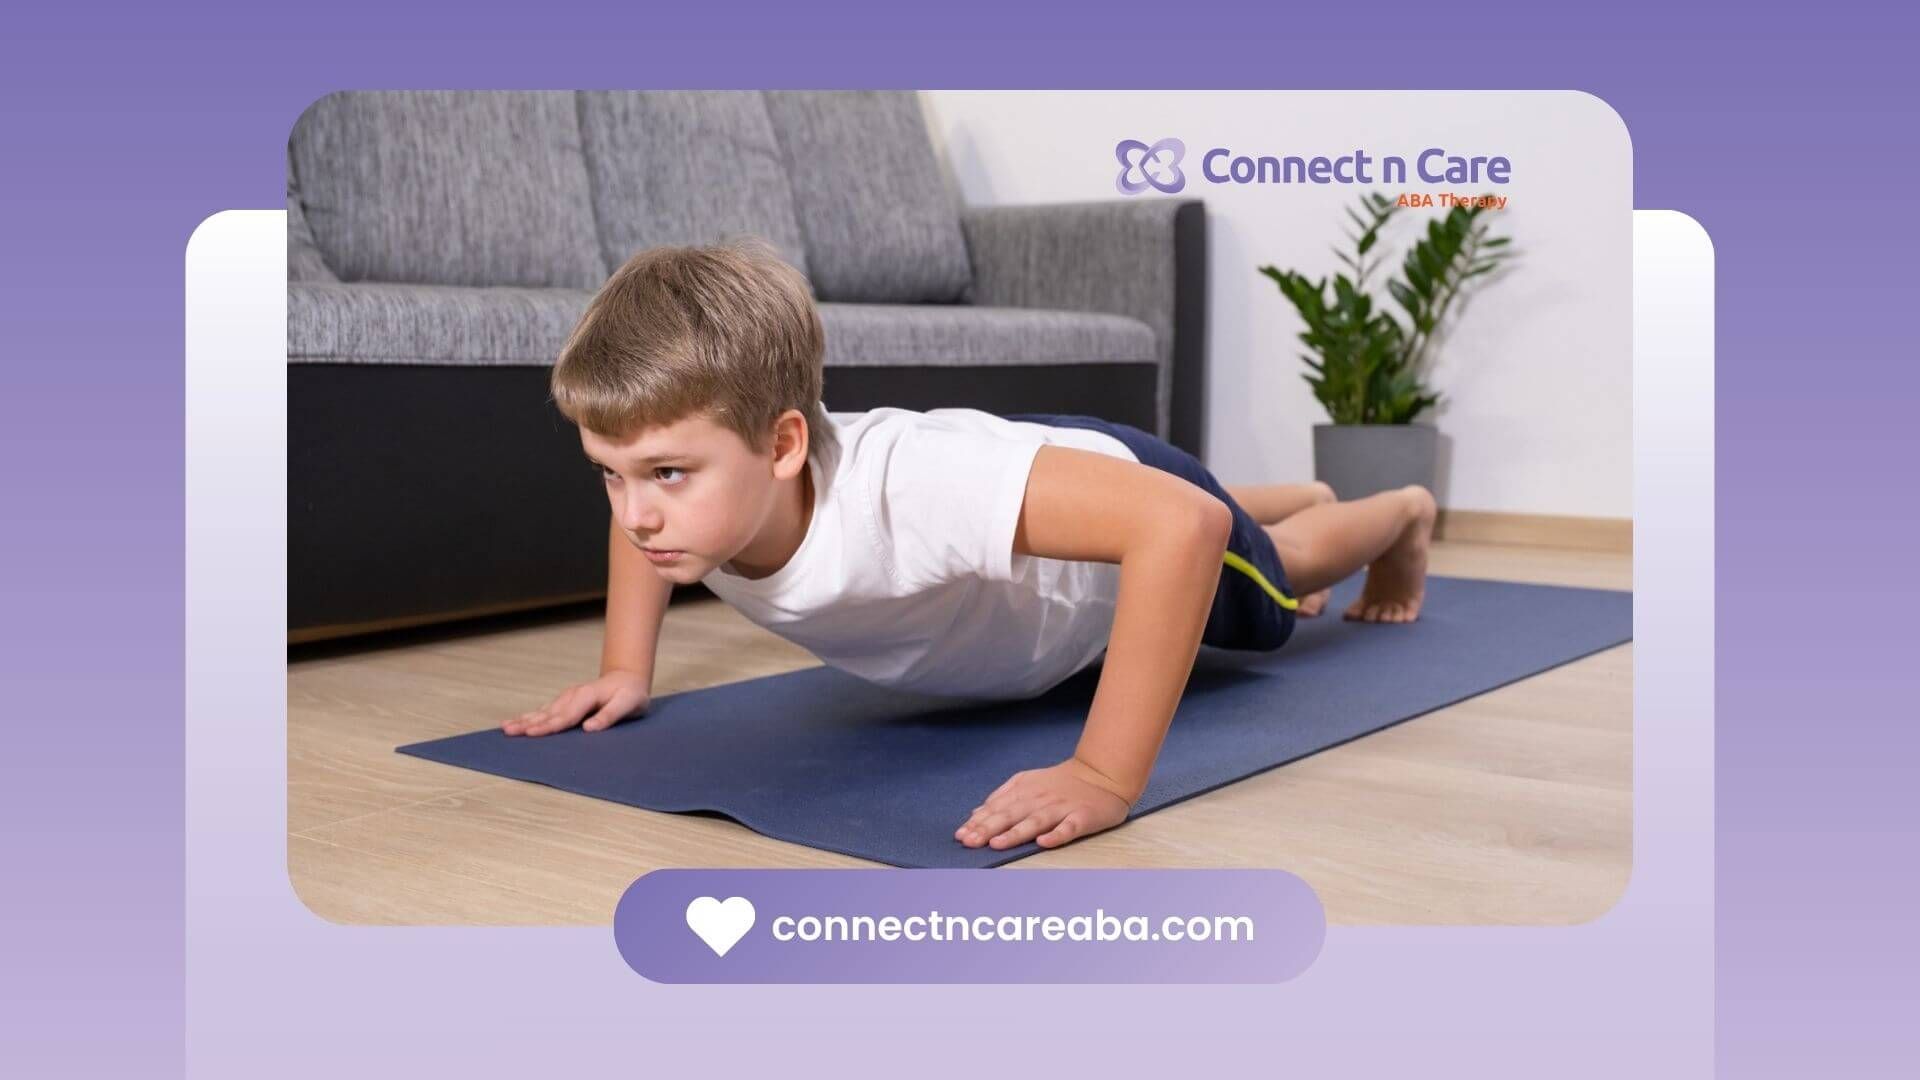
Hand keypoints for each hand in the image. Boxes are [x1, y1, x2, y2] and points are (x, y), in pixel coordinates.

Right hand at [502, 670, 649, 735]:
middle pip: (548, 713)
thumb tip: (589, 729)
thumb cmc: (631, 694)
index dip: (548, 726)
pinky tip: (518, 721)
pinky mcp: (566, 701)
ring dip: (524, 719)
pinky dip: (530, 716)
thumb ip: (610, 715)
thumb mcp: (629, 703)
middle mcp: (573, 695)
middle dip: (527, 723)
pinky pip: (545, 710)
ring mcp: (567, 697)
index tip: (531, 733)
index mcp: (587, 696)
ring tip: (505, 727)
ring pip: (543, 710)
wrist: (629, 679)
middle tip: (508, 732)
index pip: (565, 716)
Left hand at [954, 757, 1133, 850]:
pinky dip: (1056, 835)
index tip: (961, 836)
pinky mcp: (1082, 817)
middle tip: (969, 842)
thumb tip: (975, 814)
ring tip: (997, 844)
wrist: (1101, 774)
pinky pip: (1068, 828)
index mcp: (1024, 791)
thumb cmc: (1061, 782)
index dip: (978, 822)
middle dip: (988, 829)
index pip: (997, 808)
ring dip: (1015, 833)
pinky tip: (1044, 843)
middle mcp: (1039, 800)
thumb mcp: (1027, 783)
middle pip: (1010, 815)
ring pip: (1035, 822)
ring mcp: (1061, 809)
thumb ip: (1001, 798)